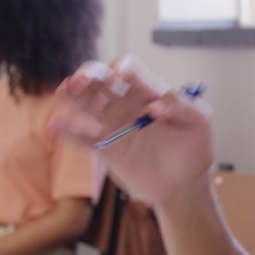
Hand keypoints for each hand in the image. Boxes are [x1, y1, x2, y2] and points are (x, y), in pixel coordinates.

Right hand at [50, 55, 213, 206]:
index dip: (123, 70)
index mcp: (149, 91)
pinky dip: (68, 132)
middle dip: (90, 76)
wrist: (184, 183)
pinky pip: (82, 138)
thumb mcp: (199, 123)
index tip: (118, 77)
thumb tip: (156, 107)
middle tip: (81, 80)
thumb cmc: (195, 148)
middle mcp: (127, 104)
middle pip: (102, 82)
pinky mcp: (105, 148)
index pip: (131, 71)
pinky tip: (54, 126)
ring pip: (87, 105)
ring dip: (74, 96)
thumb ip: (183, 108)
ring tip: (64, 92)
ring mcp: (114, 125)